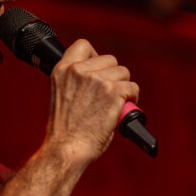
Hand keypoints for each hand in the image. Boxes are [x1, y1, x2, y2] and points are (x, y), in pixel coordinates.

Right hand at [44, 39, 138, 165]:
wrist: (67, 149)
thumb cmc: (65, 131)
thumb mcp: (62, 95)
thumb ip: (76, 81)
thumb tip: (99, 77)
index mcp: (62, 70)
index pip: (83, 46)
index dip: (95, 56)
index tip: (98, 70)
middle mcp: (79, 70)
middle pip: (110, 60)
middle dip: (113, 75)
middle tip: (110, 94)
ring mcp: (97, 80)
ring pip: (124, 72)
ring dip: (123, 87)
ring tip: (116, 103)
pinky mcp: (114, 92)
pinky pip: (133, 87)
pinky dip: (133, 98)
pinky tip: (123, 108)